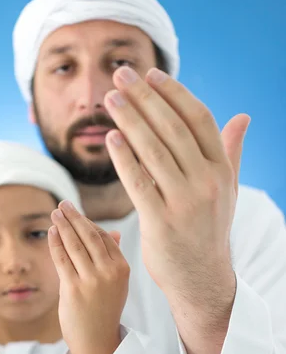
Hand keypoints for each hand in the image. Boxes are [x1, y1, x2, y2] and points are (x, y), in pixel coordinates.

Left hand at [48, 200, 129, 353]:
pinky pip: (62, 259)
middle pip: (89, 236)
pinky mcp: (74, 288)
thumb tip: (113, 232)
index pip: (103, 237)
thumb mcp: (116, 283)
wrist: (97, 342)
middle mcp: (109, 272)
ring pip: (74, 245)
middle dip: (74, 217)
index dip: (87, 222)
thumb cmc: (104, 311)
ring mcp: (92, 280)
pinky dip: (55, 243)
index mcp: (122, 268)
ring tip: (54, 214)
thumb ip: (112, 257)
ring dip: (62, 226)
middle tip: (62, 204)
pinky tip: (50, 233)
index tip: (75, 212)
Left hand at [103, 66, 248, 312]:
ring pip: (153, 150)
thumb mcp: (227, 190)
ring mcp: (184, 202)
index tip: (150, 75)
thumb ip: (231, 152)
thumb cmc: (208, 230)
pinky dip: (124, 158)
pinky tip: (110, 138)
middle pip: (172, 128)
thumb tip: (243, 117)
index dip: (173, 94)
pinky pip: (139, 182)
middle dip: (144, 98)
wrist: (201, 278)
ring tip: (110, 99)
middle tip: (121, 75)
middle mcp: (207, 182)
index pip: (198, 119)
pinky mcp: (161, 221)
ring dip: (130, 120)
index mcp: (222, 170)